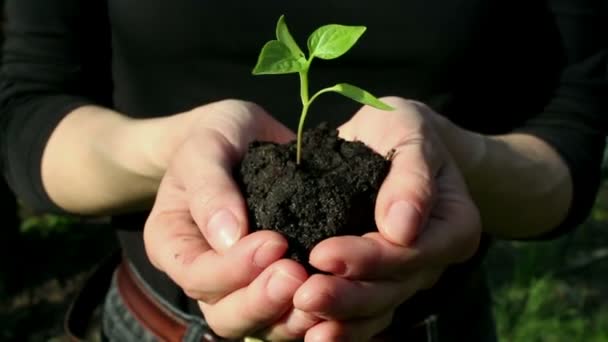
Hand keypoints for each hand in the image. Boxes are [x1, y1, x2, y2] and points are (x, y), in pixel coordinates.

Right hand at [144, 100, 318, 339]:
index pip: (197, 275)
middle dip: (262, 300)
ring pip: (258, 324)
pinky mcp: (272, 281)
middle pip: (224, 314)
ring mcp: (238, 284)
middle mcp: (203, 274)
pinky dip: (309, 313)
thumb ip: (211, 188)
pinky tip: (335, 296)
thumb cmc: (216, 136)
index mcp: (173, 244)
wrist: (242, 137)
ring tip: (320, 291)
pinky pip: (287, 313)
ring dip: (288, 315)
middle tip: (298, 274)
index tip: (274, 242)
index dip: (234, 268)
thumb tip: (230, 236)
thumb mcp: (206, 146)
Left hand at [293, 97, 481, 340]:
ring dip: (338, 318)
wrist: (395, 142)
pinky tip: (305, 330)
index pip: (411, 252)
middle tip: (303, 295)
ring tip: (299, 317)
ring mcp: (407, 275)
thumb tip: (401, 228)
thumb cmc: (404, 131)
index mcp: (452, 227)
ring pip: (376, 309)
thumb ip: (411, 177)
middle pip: (392, 289)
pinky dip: (336, 322)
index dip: (367, 258)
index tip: (321, 253)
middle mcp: (433, 260)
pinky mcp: (380, 280)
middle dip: (346, 296)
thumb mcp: (411, 133)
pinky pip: (362, 311)